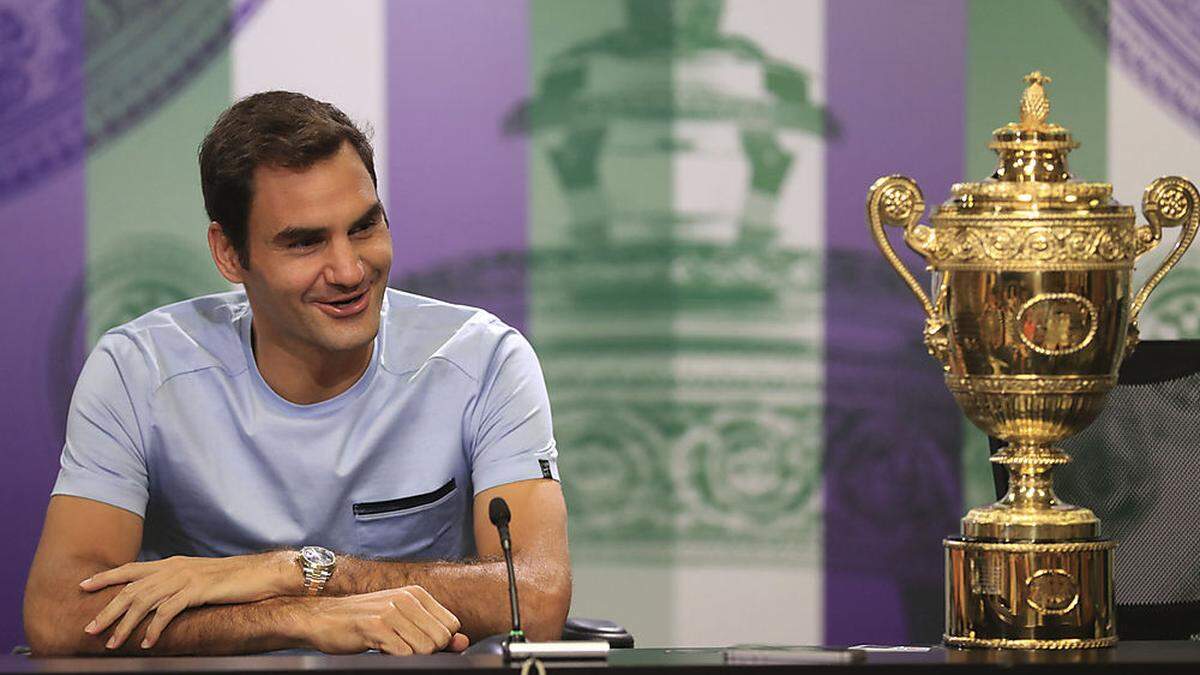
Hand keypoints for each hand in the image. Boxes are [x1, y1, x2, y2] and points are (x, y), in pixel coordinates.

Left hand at [81, 551, 295, 648]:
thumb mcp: (198, 579)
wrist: (261, 574)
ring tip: (112, 643)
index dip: (106, 577)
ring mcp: (185, 578)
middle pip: (131, 588)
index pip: (131, 569)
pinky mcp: (197, 590)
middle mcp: (174, 568)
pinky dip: (154, 628)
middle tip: (90, 629)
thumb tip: (158, 601)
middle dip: (107, 609)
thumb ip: (177, 585)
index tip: (83, 586)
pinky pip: (168, 611)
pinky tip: (146, 642)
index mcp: (172, 563)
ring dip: (125, 624)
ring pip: (144, 601)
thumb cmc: (233, 580)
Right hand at [301, 587, 469, 654]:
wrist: (322, 618)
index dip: (438, 642)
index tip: (417, 641)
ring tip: (391, 646)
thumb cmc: (364, 622)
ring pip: (425, 648)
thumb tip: (463, 643)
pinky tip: (381, 649)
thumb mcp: (402, 621)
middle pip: (441, 639)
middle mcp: (407, 598)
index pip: (451, 626)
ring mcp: (391, 611)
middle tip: (402, 646)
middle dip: (426, 651)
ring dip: (409, 655)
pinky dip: (395, 657)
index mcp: (416, 593)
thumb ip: (434, 632)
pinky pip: (404, 653)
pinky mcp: (376, 626)